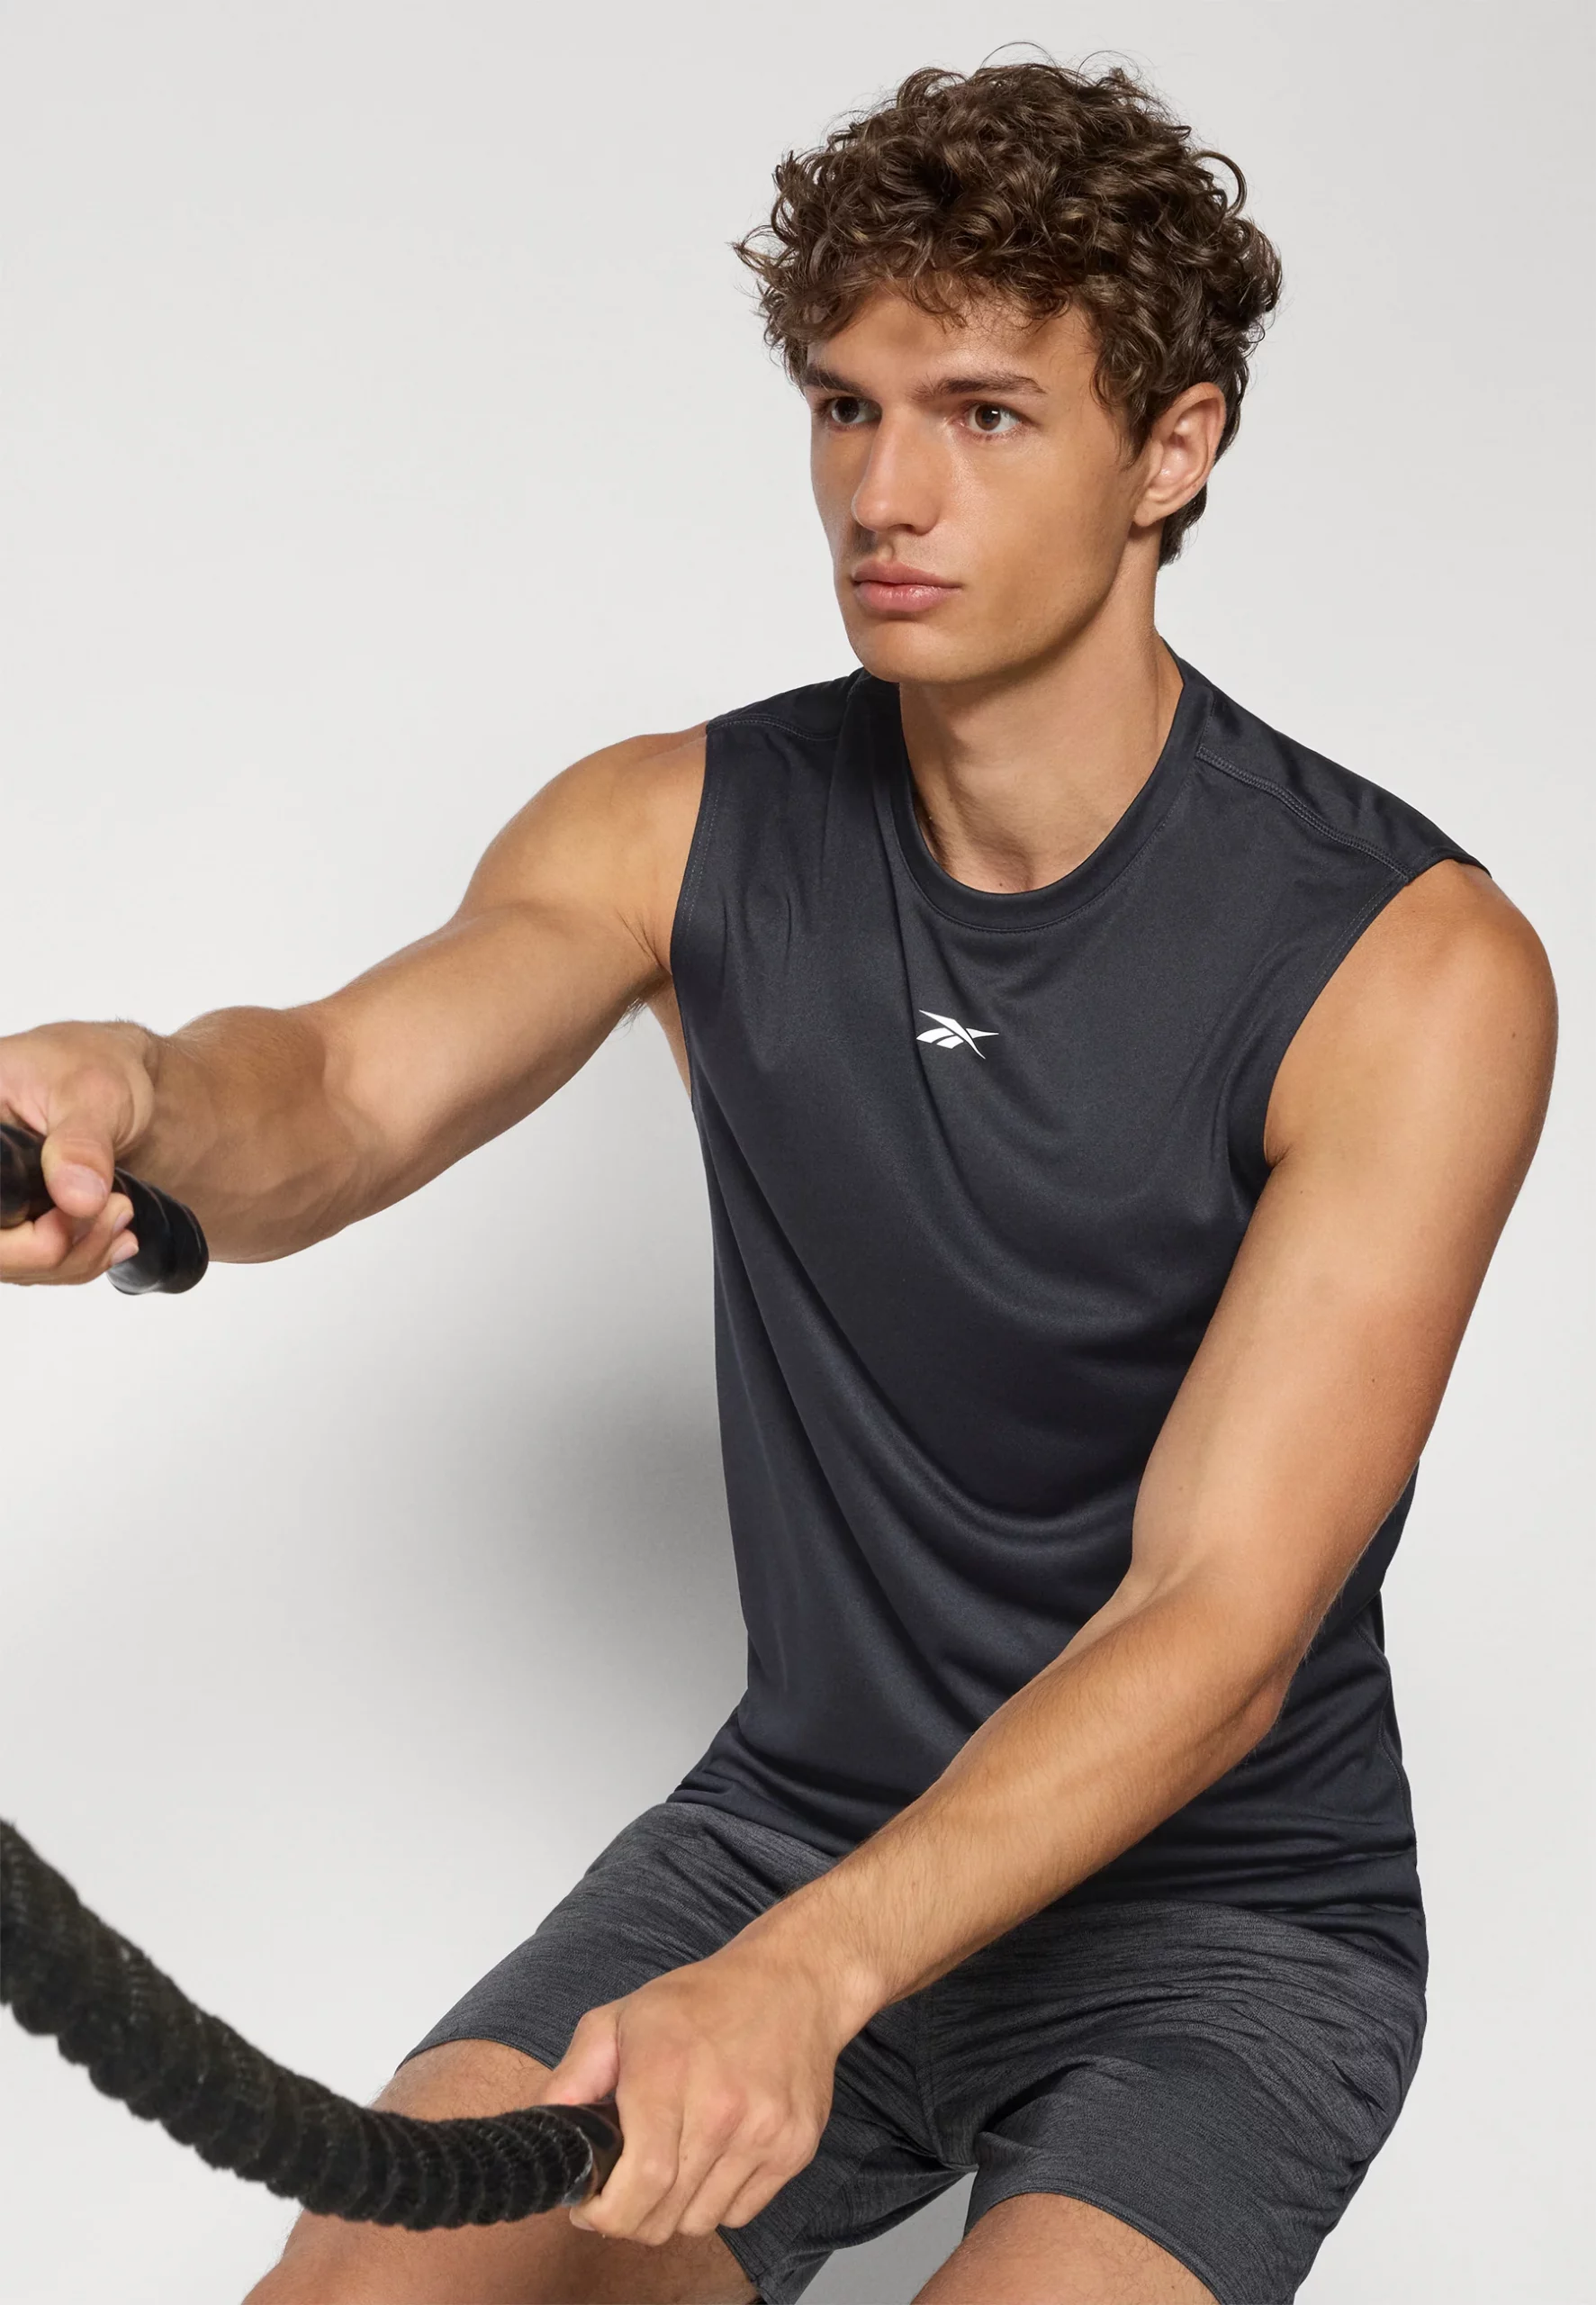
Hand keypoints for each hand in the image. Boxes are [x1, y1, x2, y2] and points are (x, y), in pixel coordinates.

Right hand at [0, 1023, 154, 1283]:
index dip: (13, 1233)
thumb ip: (82, 1144)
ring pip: (11, 1264)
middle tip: (116, 1212)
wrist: (123, 1083)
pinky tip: (115, 1237)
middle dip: (53, 1249)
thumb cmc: (97, 1066)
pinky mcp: (13, 1223)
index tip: (73, 1213)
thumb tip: (78, 1200)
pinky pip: (33, 1265)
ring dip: (73, 1257)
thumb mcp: (93, 1092)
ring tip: (122, 1214)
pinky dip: (77, 1260)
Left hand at [538, 1937, 851, 2246]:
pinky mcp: (794, 2148)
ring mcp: (763, 2132)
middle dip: (631, 2217)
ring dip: (675, 2209)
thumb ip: (573, 2076)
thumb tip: (546, 2130)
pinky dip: (717, 2201)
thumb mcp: (622, 2018)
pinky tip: (711, 2159)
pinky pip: (740, 2214)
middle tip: (624, 2190)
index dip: (606, 2213)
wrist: (793, 1982)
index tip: (590, 2207)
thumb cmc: (702, 1999)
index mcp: (668, 2072)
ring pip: (700, 2222)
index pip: (640, 2184)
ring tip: (671, 2165)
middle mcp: (721, 2107)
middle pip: (665, 2215)